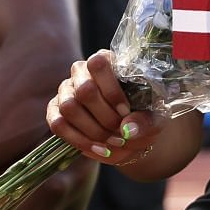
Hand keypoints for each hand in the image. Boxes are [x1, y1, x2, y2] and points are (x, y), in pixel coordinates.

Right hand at [46, 50, 162, 167]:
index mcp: (105, 61)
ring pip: (69, 107)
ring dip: (93, 130)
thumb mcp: (154, 117)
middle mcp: (81, 72)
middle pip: (84, 90)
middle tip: (122, 133)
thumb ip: (145, 122)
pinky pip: (58, 124)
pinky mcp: (55, 111)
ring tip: (113, 142)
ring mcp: (65, 91)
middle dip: (105, 117)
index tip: (126, 112)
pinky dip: (78, 140)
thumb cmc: (143, 115)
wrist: (130, 130)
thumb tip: (127, 130)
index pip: (98, 64)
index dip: (112, 91)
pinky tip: (99, 148)